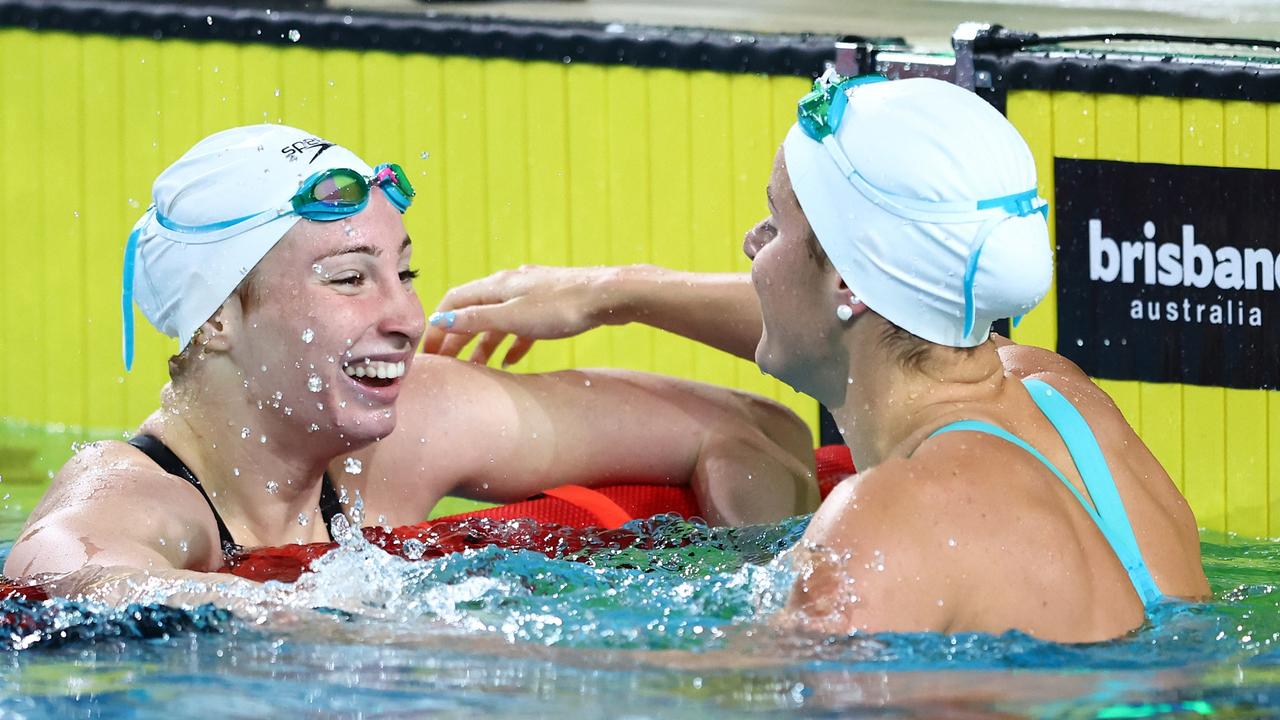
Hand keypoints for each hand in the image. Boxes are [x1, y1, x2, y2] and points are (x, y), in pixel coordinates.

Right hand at [422, 265, 624, 365]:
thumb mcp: (513, 317)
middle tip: (446, 366)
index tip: (429, 353)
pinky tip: (512, 362)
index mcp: (496, 286)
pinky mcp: (549, 308)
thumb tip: (440, 318)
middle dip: (457, 339)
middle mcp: (509, 286)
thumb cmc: (561, 307)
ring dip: (484, 345)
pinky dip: (512, 344)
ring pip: (498, 322)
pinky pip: (522, 327)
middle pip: (473, 312)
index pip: (453, 301)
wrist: (609, 297)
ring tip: (477, 369)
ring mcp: (530, 296)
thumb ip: (476, 319)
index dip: (437, 326)